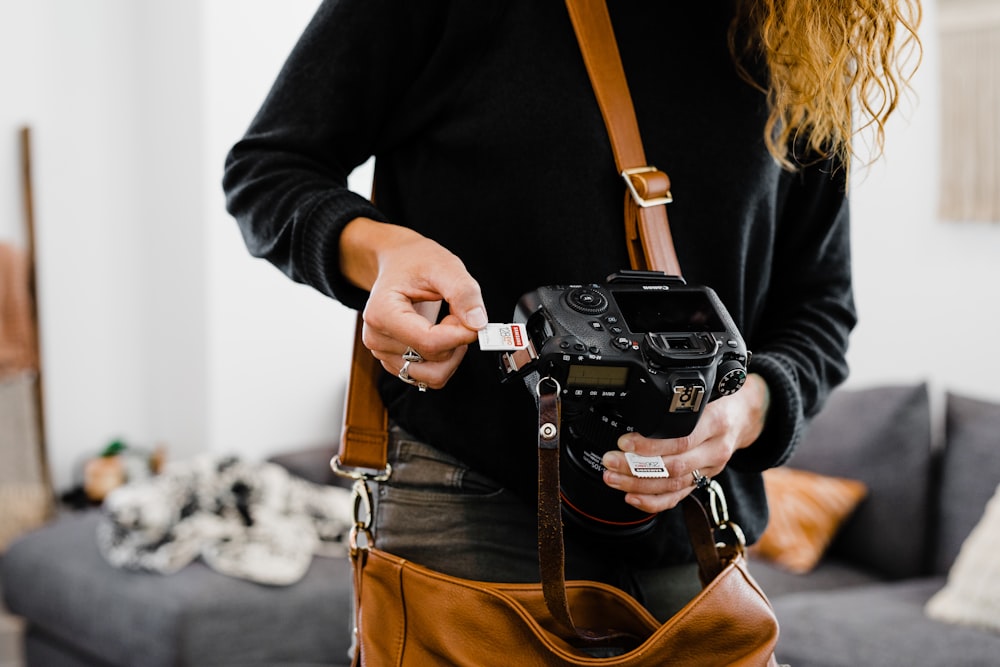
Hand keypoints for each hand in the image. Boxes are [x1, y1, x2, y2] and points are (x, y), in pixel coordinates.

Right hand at [340, 218, 487, 389]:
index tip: (474, 320)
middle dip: (455, 339)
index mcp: (382, 313)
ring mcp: (384, 354)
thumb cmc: (416, 262)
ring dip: (451, 353)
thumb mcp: (444, 266)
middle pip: (433, 360)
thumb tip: (477, 323)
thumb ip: (464, 293)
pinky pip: (429, 377)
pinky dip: (444, 359)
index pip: (429, 343)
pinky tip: (440, 335)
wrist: (398, 262)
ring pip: (433, 376)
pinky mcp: (395, 362)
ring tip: (447, 325)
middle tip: (456, 313)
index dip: (460, 335)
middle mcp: (377, 339)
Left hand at [600, 374, 769, 512]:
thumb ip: (682, 399)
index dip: (650, 446)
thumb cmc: (721, 400)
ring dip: (637, 485)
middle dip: (636, 467)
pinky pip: (678, 497)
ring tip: (612, 478)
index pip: (681, 440)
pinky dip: (653, 502)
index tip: (624, 442)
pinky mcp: (703, 480)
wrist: (746, 416)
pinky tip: (632, 498)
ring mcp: (710, 469)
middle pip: (673, 466)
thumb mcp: (707, 389)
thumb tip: (642, 400)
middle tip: (610, 461)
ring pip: (672, 485)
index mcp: (716, 423)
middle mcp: (715, 450)